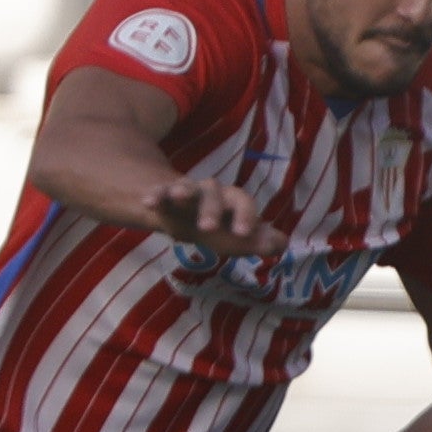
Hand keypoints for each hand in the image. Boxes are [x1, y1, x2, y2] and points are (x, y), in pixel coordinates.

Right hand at [146, 174, 288, 258]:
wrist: (183, 209)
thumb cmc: (218, 225)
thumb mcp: (237, 236)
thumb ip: (259, 241)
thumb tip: (282, 243)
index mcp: (232, 201)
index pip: (243, 203)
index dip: (246, 216)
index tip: (244, 233)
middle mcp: (211, 193)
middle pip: (214, 196)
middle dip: (211, 210)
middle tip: (207, 228)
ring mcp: (186, 191)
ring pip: (186, 189)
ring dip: (182, 192)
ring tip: (177, 198)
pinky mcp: (164, 195)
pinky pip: (159, 193)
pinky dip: (155, 196)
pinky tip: (149, 203)